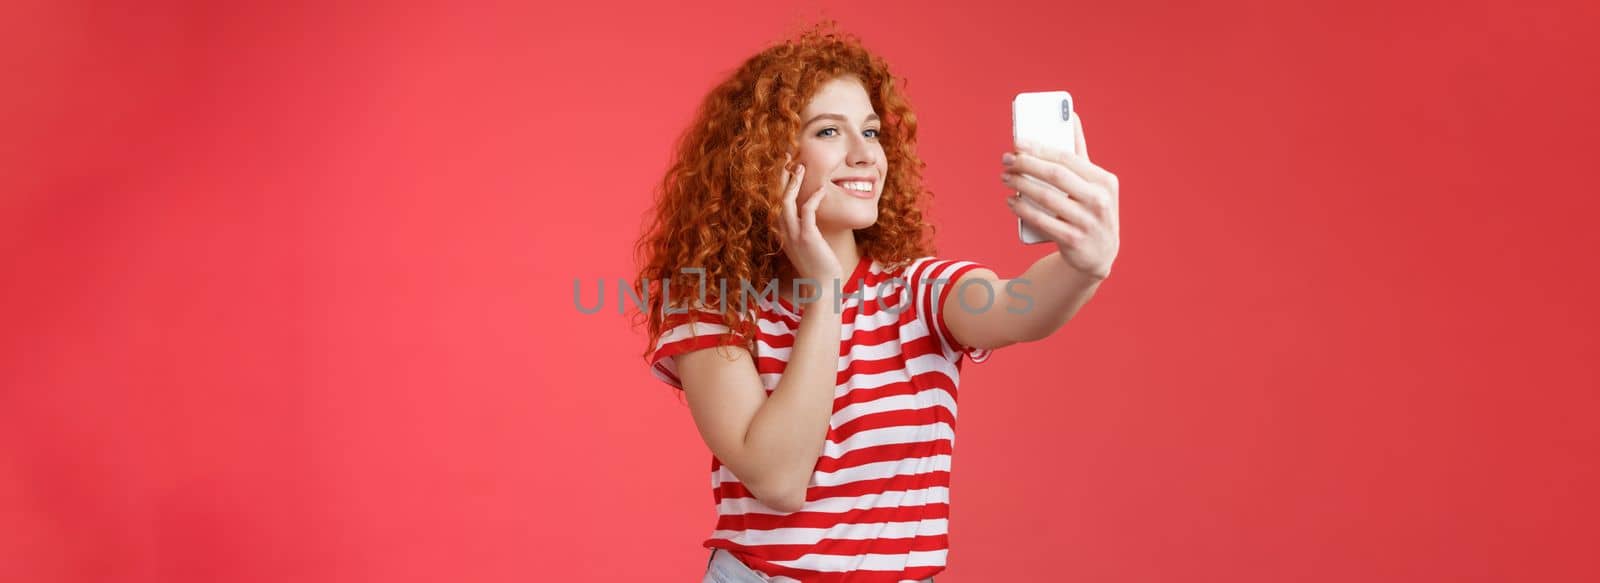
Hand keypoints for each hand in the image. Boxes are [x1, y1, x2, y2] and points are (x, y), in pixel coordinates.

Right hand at [777, 156, 842, 291]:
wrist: (821, 289)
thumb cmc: (818, 269)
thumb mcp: (807, 247)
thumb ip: (805, 232)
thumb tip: (809, 219)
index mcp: (783, 233)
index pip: (777, 202)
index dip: (779, 184)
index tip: (784, 167)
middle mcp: (784, 232)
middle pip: (777, 197)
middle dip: (780, 176)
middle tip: (785, 156)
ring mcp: (794, 235)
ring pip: (787, 202)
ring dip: (793, 182)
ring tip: (799, 165)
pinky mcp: (807, 238)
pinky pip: (807, 212)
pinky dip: (813, 198)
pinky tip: (821, 189)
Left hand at [1002, 113, 1119, 279]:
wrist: (1099, 255)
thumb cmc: (1091, 210)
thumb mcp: (1094, 184)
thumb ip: (1080, 153)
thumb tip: (1071, 117)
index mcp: (1104, 181)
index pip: (1068, 158)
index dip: (1039, 148)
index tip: (1017, 142)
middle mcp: (1099, 200)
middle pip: (1056, 176)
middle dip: (1027, 165)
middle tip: (1006, 159)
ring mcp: (1087, 222)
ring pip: (1046, 198)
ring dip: (1021, 185)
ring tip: (1005, 177)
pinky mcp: (1073, 241)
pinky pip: (1042, 221)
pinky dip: (1023, 209)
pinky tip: (1011, 201)